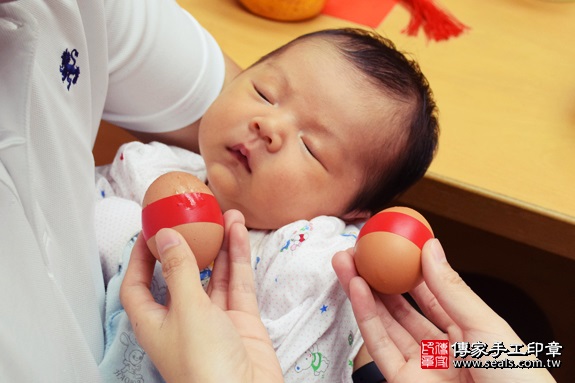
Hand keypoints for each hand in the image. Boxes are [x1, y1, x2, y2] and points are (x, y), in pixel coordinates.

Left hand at [121, 209, 283, 382]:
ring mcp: (214, 320)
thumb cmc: (204, 364)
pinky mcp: (240, 321)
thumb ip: (178, 270)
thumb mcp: (186, 310)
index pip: (137, 286)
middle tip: (192, 216)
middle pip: (181, 274)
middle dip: (188, 244)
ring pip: (214, 274)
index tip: (149, 230)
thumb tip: (164, 236)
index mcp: (155, 323)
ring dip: (220, 245)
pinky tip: (238, 233)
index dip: (140, 258)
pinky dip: (238, 258)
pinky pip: (237, 283)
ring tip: (225, 214)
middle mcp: (183, 319)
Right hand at [333, 239, 555, 382]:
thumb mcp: (486, 326)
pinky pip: (379, 347)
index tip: (391, 248)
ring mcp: (420, 367)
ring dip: (362, 292)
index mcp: (466, 335)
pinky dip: (365, 317)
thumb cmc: (517, 379)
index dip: (407, 272)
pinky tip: (357, 290)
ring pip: (384, 325)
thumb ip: (452, 290)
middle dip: (376, 279)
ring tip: (347, 263)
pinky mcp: (402, 382)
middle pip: (400, 310)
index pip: (431, 297)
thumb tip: (431, 248)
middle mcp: (439, 350)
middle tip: (358, 253)